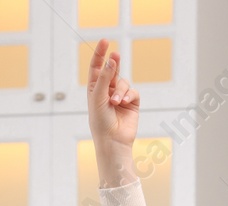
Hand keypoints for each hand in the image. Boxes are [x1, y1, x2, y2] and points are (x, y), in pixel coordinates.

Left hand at [87, 39, 138, 178]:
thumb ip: (105, 78)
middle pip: (112, 70)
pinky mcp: (132, 103)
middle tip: (115, 56)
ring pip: (124, 82)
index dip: (100, 53)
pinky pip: (132, 92)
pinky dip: (128, 95)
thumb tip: (112, 60)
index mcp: (95, 88)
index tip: (104, 41)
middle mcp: (107, 90)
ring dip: (120, 90)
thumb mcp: (98, 97)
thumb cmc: (100, 121)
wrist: (112, 140)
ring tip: (115, 102)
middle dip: (114, 64)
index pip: (97, 67)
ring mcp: (120, 96)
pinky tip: (123, 103)